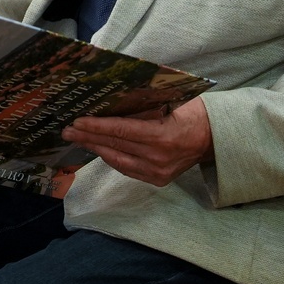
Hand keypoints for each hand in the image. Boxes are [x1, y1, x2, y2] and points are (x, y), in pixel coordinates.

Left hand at [61, 97, 214, 186]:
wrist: (216, 138)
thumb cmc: (194, 112)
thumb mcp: (170, 103)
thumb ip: (142, 108)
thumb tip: (110, 105)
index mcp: (163, 136)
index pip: (121, 131)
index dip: (96, 126)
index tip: (76, 121)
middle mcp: (158, 159)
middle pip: (115, 146)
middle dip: (89, 138)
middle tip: (67, 131)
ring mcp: (158, 173)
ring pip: (118, 160)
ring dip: (96, 148)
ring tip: (78, 139)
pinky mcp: (158, 180)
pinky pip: (127, 168)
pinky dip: (112, 157)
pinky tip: (100, 148)